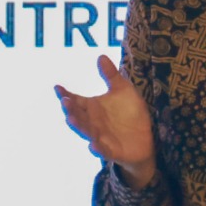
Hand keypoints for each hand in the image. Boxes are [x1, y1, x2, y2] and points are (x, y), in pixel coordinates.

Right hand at [55, 55, 156, 188]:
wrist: (146, 138)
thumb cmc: (131, 113)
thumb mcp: (123, 90)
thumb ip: (111, 75)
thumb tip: (100, 55)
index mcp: (92, 108)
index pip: (75, 100)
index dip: (65, 95)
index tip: (58, 87)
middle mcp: (92, 122)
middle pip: (77, 116)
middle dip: (70, 110)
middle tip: (65, 101)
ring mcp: (100, 137)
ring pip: (85, 132)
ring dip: (78, 126)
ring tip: (70, 119)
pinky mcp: (111, 150)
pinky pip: (102, 151)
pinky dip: (97, 149)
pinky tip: (92, 144)